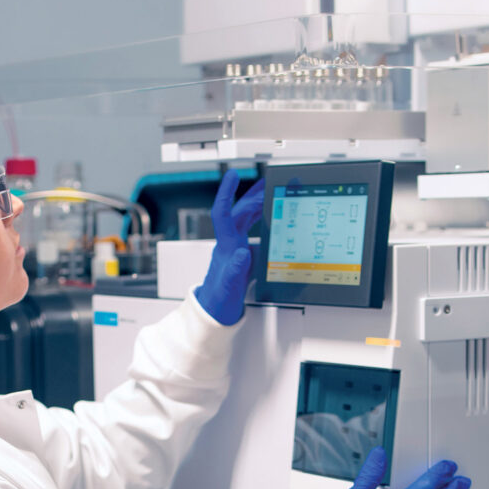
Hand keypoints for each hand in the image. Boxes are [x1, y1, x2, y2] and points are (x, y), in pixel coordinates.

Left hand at [194, 169, 265, 324]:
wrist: (215, 313)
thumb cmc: (219, 301)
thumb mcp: (229, 287)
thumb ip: (235, 271)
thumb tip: (242, 255)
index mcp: (226, 247)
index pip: (222, 213)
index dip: (226, 193)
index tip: (232, 175)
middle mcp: (230, 244)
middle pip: (239, 211)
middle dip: (253, 194)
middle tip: (268, 182)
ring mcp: (235, 249)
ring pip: (246, 220)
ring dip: (258, 205)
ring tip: (270, 193)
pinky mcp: (242, 256)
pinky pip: (254, 233)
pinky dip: (263, 225)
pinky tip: (273, 224)